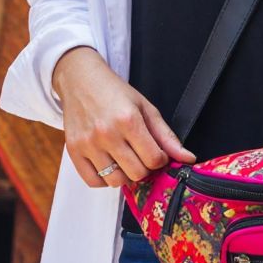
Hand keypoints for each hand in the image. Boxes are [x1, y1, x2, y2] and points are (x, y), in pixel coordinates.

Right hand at [53, 47, 195, 187]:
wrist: (80, 80)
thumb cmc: (114, 93)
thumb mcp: (146, 108)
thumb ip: (167, 136)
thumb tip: (188, 158)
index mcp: (128, 120)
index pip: (154, 159)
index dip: (161, 160)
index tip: (157, 153)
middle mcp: (106, 133)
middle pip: (137, 173)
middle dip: (145, 168)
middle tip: (141, 156)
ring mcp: (88, 144)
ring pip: (116, 181)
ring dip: (125, 175)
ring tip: (125, 160)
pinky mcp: (73, 151)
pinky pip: (93, 182)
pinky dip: (104, 179)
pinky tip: (109, 165)